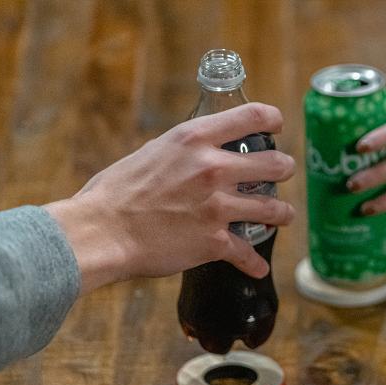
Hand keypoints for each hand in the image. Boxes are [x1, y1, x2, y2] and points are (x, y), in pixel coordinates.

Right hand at [45, 103, 295, 294]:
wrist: (102, 232)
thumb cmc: (116, 193)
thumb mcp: (153, 152)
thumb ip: (184, 152)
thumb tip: (197, 155)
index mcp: (195, 139)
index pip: (252, 115)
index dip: (272, 120)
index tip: (276, 126)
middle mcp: (213, 168)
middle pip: (275, 164)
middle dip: (283, 169)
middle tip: (282, 173)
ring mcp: (217, 206)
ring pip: (273, 209)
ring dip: (282, 214)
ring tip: (283, 216)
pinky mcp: (214, 241)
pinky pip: (247, 253)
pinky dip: (253, 263)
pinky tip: (257, 268)